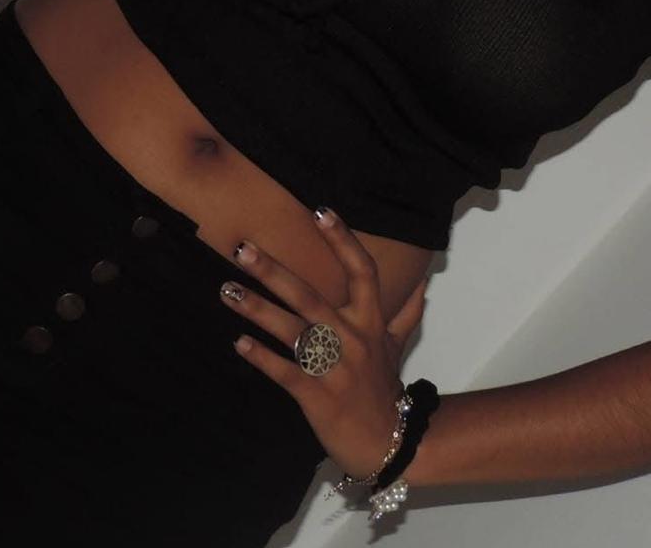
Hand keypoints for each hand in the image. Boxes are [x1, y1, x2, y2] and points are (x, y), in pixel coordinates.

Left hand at [220, 206, 428, 479]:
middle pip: (311, 295)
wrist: (389, 441)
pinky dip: (262, 356)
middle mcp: (352, 337)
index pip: (362, 270)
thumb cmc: (385, 389)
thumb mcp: (398, 347)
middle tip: (243, 248)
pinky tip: (239, 342)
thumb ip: (407, 312)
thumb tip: (422, 283)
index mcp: (371, 321)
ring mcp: (333, 366)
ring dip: (257, 309)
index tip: (321, 210)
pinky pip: (285, 371)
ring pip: (292, 330)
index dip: (342, 240)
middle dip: (275, 271)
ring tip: (228, 289)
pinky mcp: (316, 394)